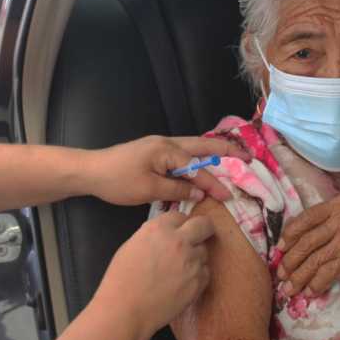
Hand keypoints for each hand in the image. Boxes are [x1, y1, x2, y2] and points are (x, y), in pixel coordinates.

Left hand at [87, 135, 246, 205]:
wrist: (91, 170)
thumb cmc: (118, 180)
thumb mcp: (148, 190)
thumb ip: (176, 190)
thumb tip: (200, 192)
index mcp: (167, 151)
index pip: (197, 169)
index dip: (214, 184)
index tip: (229, 196)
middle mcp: (167, 143)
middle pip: (203, 146)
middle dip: (226, 151)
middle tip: (248, 155)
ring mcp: (160, 145)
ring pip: (193, 147)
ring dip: (213, 152)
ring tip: (232, 156)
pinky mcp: (154, 151)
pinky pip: (183, 152)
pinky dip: (197, 157)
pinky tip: (202, 164)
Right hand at [95, 212, 214, 339]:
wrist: (126, 309)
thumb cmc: (122, 279)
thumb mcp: (132, 244)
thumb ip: (152, 234)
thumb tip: (164, 234)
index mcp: (159, 229)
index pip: (180, 215)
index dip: (180, 223)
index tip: (180, 229)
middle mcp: (179, 241)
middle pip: (204, 225)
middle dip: (202, 229)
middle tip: (198, 237)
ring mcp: (191, 261)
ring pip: (204, 251)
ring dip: (196, 257)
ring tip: (179, 269)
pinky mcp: (198, 282)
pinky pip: (205, 272)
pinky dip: (197, 276)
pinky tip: (182, 283)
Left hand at [276, 191, 339, 295]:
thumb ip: (332, 216)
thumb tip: (300, 234)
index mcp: (339, 203)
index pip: (305, 218)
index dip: (289, 235)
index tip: (280, 248)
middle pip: (306, 242)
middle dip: (290, 260)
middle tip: (281, 273)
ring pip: (314, 260)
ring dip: (298, 277)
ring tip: (289, 289)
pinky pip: (327, 273)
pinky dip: (316, 284)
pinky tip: (310, 292)